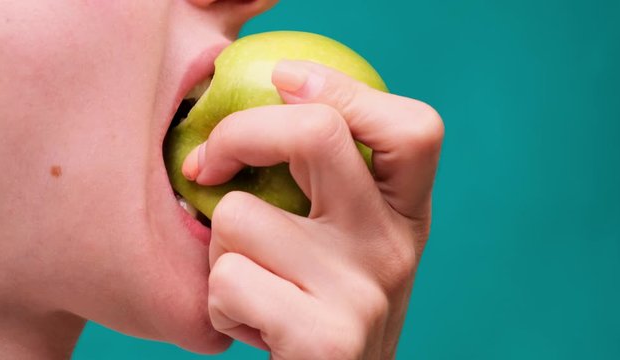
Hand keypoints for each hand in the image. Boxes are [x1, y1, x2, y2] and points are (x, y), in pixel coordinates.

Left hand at [183, 60, 442, 358]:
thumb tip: (273, 92)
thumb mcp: (346, 242)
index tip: (281, 81)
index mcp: (407, 215)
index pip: (412, 128)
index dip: (341, 88)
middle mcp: (395, 246)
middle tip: (207, 166)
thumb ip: (328, 182)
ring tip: (252, 284)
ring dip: (221, 251)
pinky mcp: (325, 340)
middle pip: (318, 133)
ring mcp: (364, 292)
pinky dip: (219, 303)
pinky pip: (227, 282)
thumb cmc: (323, 306)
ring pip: (240, 217)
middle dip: (239, 133)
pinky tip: (250, 324)